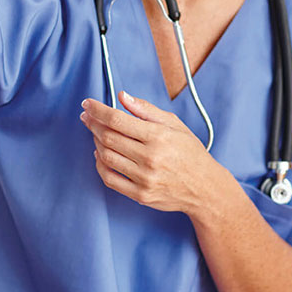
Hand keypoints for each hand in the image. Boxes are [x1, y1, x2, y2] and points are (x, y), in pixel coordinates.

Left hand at [80, 90, 218, 212]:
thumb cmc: (190, 152)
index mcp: (158, 136)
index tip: (87, 104)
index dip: (98, 110)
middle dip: (92, 123)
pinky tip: (100, 154)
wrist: (205, 187)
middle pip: (108, 137)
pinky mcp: (140, 195)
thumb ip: (146, 110)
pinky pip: (109, 179)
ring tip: (95, 132)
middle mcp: (150, 158)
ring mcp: (144, 178)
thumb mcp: (174, 124)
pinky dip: (100, 165)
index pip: (118, 119)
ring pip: (106, 156)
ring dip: (96, 142)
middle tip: (87, 116)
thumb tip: (122, 96)